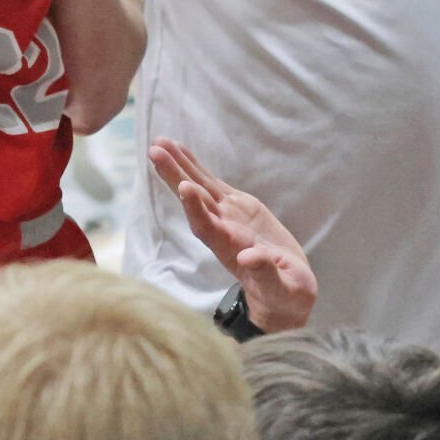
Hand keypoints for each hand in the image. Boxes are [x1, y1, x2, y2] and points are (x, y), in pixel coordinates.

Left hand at [149, 137, 316, 333]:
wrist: (283, 295)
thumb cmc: (284, 296)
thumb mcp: (281, 289)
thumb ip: (266, 274)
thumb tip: (249, 258)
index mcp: (232, 249)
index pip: (208, 227)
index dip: (195, 208)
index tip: (184, 187)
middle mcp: (222, 230)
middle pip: (195, 201)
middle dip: (175, 177)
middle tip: (156, 152)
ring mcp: (227, 218)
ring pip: (199, 188)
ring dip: (179, 166)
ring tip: (160, 143)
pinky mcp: (236, 209)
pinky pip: (212, 185)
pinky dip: (196, 167)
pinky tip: (179, 151)